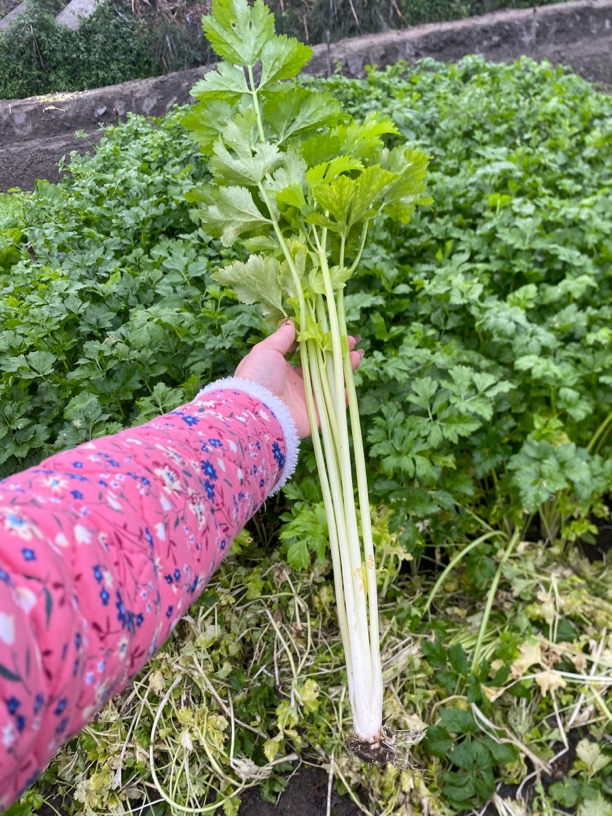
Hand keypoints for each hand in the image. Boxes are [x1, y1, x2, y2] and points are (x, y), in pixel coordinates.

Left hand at [235, 319, 362, 438]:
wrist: (257, 411)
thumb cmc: (257, 377)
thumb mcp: (266, 350)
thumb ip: (282, 337)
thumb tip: (291, 322)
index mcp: (282, 369)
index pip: (305, 354)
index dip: (320, 343)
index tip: (333, 332)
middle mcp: (295, 384)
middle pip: (321, 367)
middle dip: (337, 354)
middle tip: (351, 342)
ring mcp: (305, 400)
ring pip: (330, 383)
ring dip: (344, 369)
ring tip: (357, 355)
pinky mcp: (313, 416)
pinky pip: (332, 406)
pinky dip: (342, 396)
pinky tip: (349, 384)